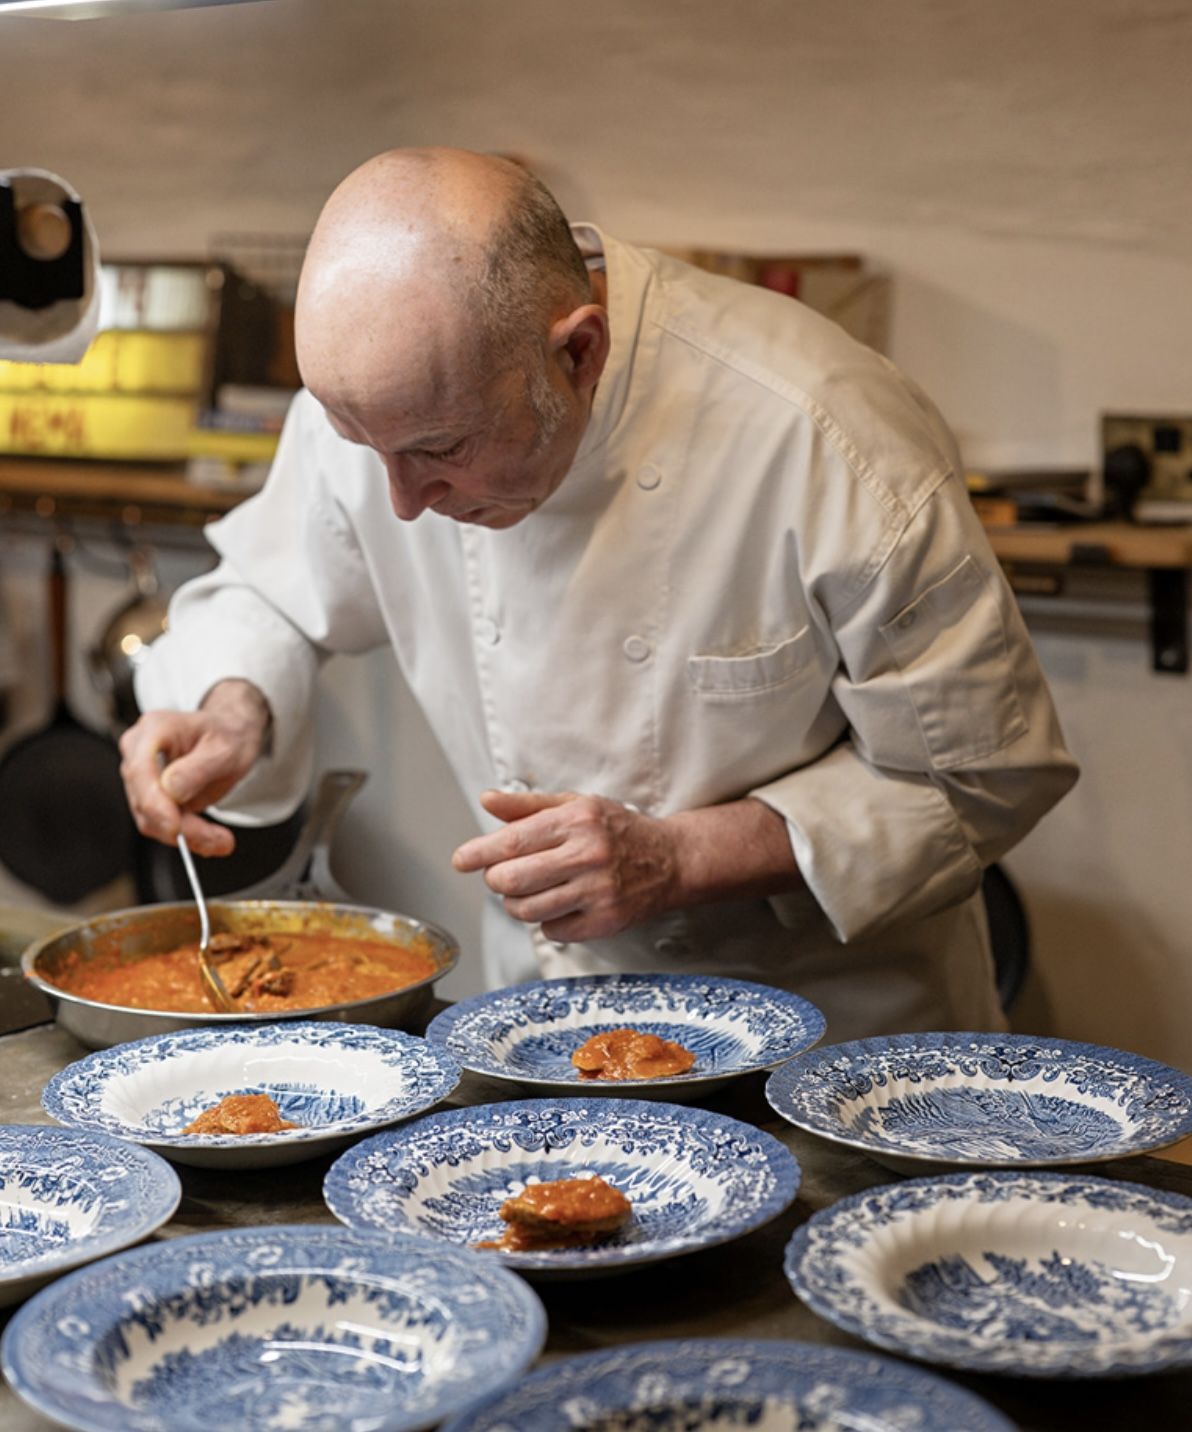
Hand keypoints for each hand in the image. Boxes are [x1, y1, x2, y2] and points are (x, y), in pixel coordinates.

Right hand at [118, 680, 271, 855]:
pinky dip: (186, 836)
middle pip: (144, 800)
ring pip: (151, 819)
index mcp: (154, 729)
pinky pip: (160, 824)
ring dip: (187, 835)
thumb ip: (198, 768)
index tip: (176, 827)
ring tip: (221, 840)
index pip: (140, 771)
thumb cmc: (227, 735)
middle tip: (219, 841)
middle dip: (180, 826)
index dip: (154, 803)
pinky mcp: (149, 798)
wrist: (230, 737)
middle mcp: (138, 752)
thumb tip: (170, 791)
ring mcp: (140, 777)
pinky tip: (210, 838)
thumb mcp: (224, 748)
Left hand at [452, 789, 680, 942]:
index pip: (513, 840)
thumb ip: (528, 806)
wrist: (671, 860)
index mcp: (576, 820)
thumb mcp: (576, 805)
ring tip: (527, 893)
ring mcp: (598, 891)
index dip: (479, 853)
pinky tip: (560, 906)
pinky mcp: (606, 921)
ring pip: (528, 910)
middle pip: (513, 880)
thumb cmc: (617, 831)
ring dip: (517, 905)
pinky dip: (546, 922)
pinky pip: (552, 931)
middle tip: (501, 878)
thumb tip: (486, 800)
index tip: (461, 860)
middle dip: (497, 881)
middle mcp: (587, 854)